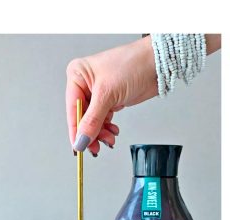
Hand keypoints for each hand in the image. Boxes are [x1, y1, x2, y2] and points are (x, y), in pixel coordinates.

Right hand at [66, 37, 157, 154]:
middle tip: (95, 147)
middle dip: (90, 133)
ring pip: (93, 121)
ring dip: (100, 133)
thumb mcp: (107, 94)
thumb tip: (81, 139)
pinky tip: (113, 131)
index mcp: (78, 75)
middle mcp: (85, 84)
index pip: (72, 109)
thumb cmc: (133, 64)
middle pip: (82, 117)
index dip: (76, 130)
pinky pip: (103, 119)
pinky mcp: (110, 99)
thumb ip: (92, 121)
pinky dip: (107, 128)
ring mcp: (98, 92)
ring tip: (109, 139)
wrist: (157, 63)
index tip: (79, 147)